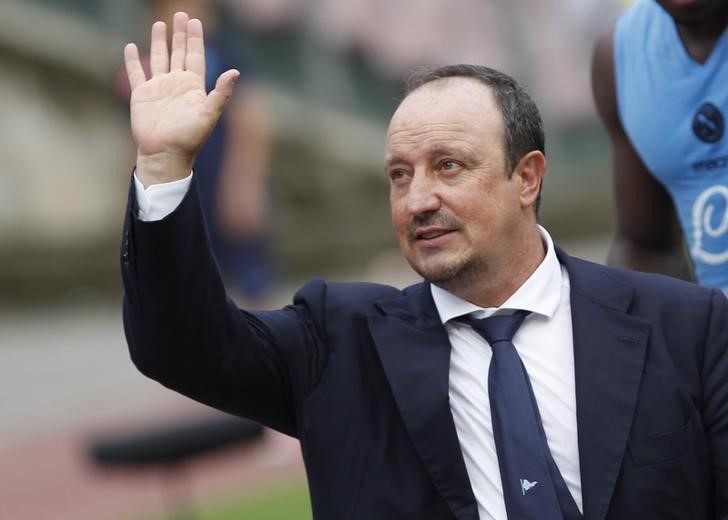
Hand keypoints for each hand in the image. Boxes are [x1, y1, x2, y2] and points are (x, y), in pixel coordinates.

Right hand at [124, 12, 238, 186]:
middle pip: (178, 52)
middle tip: (182, 14)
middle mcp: (176, 84)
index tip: (196, 22)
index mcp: (193, 86)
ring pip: (159, 58)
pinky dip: (133, 60)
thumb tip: (235, 72)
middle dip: (180, 34)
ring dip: (159, 41)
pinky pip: (137, 73)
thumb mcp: (209, 114)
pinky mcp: (141, 95)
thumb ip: (221, 93)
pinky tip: (132, 47)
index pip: (195, 56)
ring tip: (160, 23)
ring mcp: (158, 88)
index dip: (195, 39)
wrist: (165, 154)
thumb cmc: (189, 138)